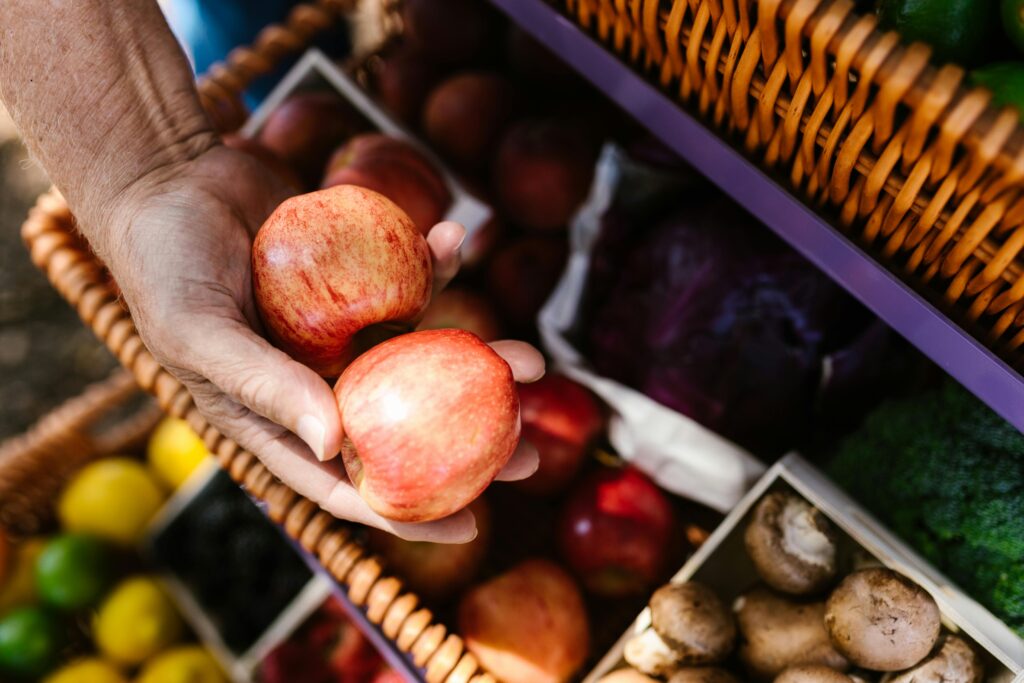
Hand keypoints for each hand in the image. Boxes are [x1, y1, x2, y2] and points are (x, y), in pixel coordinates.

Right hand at [104, 144, 542, 542]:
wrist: (168, 178)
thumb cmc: (164, 265)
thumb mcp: (199, 331)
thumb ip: (264, 386)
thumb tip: (339, 448)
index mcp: (276, 419)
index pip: (345, 483)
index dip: (406, 512)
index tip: (472, 524)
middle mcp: (318, 384)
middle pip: (404, 429)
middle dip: (470, 446)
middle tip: (533, 453)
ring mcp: (343, 333)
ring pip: (425, 361)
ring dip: (481, 363)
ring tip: (536, 362)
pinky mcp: (359, 280)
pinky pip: (412, 281)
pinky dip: (439, 264)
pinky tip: (459, 239)